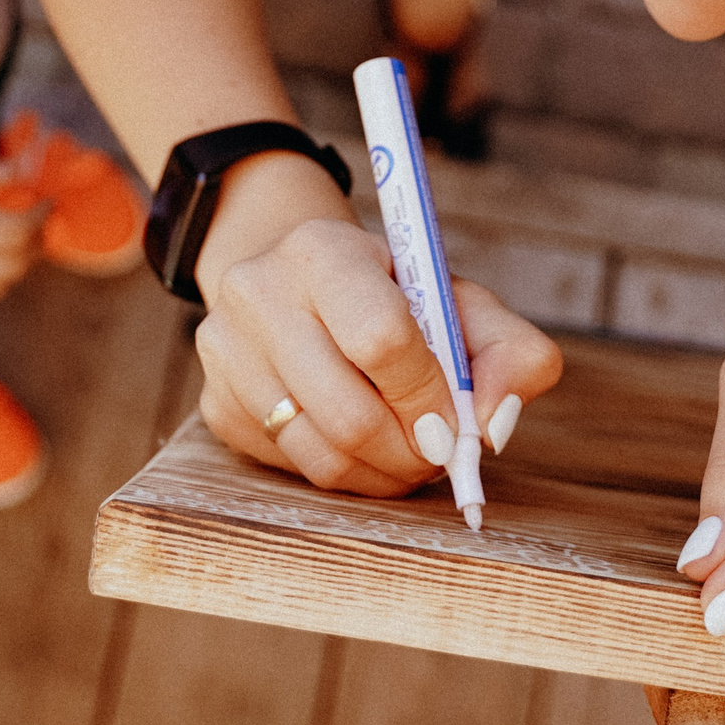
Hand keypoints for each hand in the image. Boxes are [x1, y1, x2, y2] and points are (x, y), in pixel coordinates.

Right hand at [195, 215, 563, 495]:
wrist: (298, 281)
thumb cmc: (391, 295)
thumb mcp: (458, 301)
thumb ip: (508, 353)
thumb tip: (493, 425)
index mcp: (322, 250)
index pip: (382, 338)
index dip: (429, 395)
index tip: (454, 419)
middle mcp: (258, 292)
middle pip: (350, 414)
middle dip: (412, 452)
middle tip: (439, 454)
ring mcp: (226, 352)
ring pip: (321, 454)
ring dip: (383, 473)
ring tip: (410, 456)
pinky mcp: (216, 404)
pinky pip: (295, 468)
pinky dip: (346, 474)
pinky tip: (364, 449)